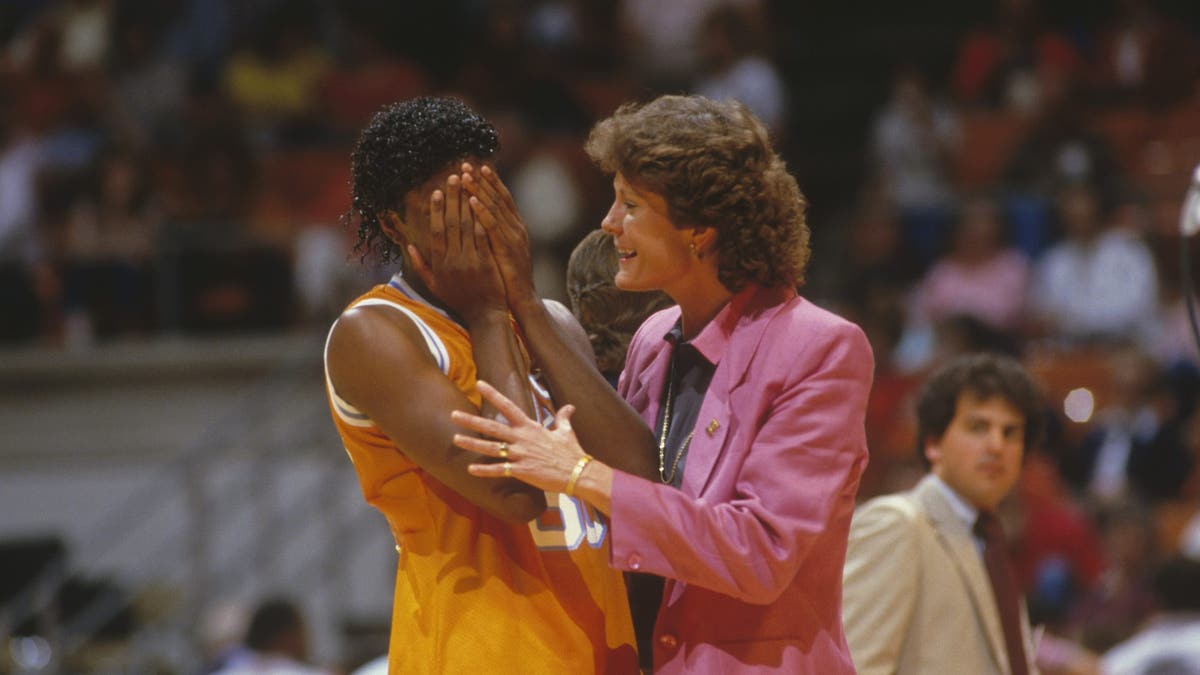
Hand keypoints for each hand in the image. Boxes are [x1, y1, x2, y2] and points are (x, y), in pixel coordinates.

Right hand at [408, 173, 506, 322]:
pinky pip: (484, 237)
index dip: (437, 210)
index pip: (436, 231)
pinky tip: (483, 204)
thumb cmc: (459, 299)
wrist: (484, 315)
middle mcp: (453, 260)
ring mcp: (470, 261)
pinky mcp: (487, 263)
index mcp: (439, 263)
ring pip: (468, 227)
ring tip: (469, 184)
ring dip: (467, 203)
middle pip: (452, 223)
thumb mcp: (435, 285)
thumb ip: (421, 265)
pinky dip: (482, 220)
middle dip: (453, 198)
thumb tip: (410, 245)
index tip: (437, 192)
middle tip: (454, 177)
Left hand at [451, 380, 586, 493]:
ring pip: (491, 448)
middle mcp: (522, 438)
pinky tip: (471, 470)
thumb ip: (563, 418)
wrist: (578, 472)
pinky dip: (485, 471)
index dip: (493, 395)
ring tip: (455, 439)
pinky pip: (499, 470)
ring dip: (472, 444)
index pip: (508, 406)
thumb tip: (570, 407)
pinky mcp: (521, 471)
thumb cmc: (571, 452)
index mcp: (531, 427)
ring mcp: (520, 455)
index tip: (479, 384)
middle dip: (471, 421)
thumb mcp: (566, 432)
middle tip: (453, 414)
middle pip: (492, 427)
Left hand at [461, 164, 537, 311]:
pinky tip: (472, 199)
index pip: (502, 199)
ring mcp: (514, 237)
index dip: (489, 182)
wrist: (520, 299)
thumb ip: (493, 235)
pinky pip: (493, 226)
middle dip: (482, 180)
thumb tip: (479, 221)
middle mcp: (516, 228)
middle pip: (498, 197)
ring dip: (479, 190)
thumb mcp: (501, 252)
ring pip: (495, 207)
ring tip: (465, 175)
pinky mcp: (507, 248)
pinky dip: (482, 211)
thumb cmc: (507, 279)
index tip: (475, 167)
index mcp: (515, 228)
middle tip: (466, 164)